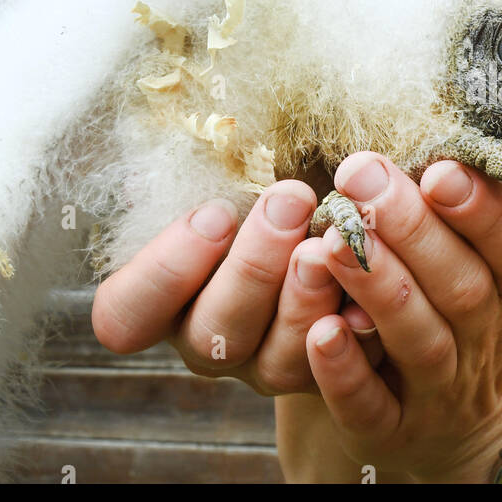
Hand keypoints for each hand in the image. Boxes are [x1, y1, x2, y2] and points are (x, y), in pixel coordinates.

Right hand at [91, 178, 382, 394]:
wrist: (342, 210)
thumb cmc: (269, 178)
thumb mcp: (227, 164)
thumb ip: (200, 161)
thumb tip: (190, 128)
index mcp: (166, 298)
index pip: (128, 314)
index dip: (164, 273)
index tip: (213, 212)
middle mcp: (212, 339)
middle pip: (213, 333)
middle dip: (253, 267)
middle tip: (291, 200)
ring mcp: (269, 365)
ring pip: (278, 362)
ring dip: (306, 299)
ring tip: (333, 240)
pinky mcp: (331, 373)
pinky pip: (345, 372)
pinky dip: (361, 331)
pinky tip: (373, 296)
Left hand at [304, 151, 501, 482]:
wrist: (456, 429)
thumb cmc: (448, 319)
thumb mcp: (469, 265)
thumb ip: (451, 213)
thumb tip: (422, 131)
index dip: (484, 212)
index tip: (440, 168)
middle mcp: (481, 341)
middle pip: (463, 288)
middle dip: (414, 229)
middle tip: (362, 175)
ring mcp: (438, 392)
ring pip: (420, 340)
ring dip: (380, 287)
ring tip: (334, 238)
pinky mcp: (390, 430)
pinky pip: (370, 407)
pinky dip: (345, 371)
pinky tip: (318, 330)